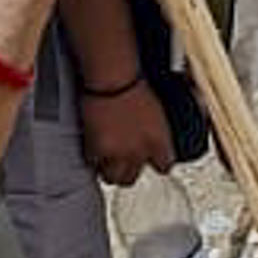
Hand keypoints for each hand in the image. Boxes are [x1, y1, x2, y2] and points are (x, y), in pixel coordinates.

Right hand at [75, 67, 172, 188]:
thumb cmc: (135, 84)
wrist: (113, 79)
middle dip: (127, 171)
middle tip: (123, 163)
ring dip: (109, 170)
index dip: (156, 163)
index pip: (164, 166)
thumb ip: (158, 128)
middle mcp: (139, 152)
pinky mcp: (97, 150)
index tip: (151, 160)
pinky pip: (93, 164)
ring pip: (112, 177)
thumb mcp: (157, 108)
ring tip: (106, 163)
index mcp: (159, 141)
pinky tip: (93, 152)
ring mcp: (117, 154)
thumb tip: (161, 130)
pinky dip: (93, 159)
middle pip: (132, 178)